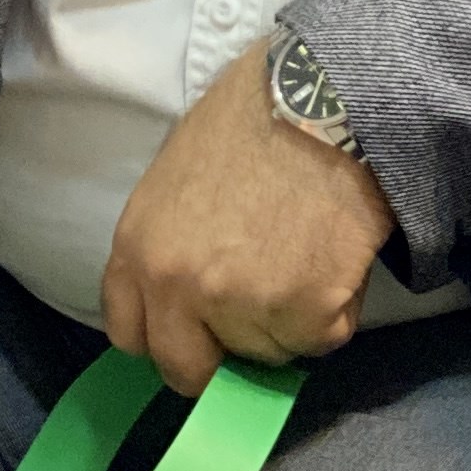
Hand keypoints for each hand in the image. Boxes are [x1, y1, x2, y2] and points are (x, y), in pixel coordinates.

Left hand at [102, 42, 395, 395]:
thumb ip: (172, 247)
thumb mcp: (176, 181)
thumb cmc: (256, 122)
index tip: (199, 328)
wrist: (326, 100)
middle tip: (260, 316)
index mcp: (137, 251)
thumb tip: (195, 297)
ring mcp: (240, 305)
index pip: (132, 337)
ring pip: (266, 354)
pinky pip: (322, 337)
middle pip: (189, 370)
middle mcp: (177, 288)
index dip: (171, 336)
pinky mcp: (305, 311)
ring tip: (309, 258)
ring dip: (290, 323)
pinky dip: (337, 310)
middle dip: (224, 354)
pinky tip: (338, 257)